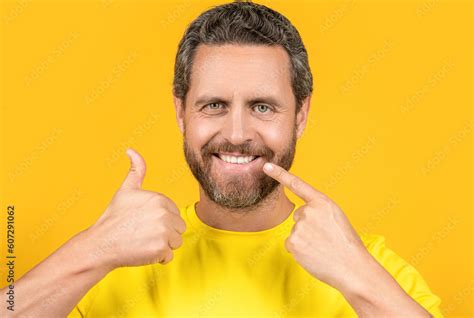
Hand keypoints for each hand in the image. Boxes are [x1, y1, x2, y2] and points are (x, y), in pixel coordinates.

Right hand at [87, 148, 185, 269]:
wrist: (101, 244)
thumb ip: (136, 170)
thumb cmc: (114, 218)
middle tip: (143, 233)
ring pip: (176, 242)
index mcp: (160, 199)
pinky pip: (169, 256)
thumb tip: (131, 150)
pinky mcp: (160, 249)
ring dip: (162, 245)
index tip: (144, 222)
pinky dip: (158, 257)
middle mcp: (164, 214)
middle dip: (164, 233)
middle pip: (178, 228)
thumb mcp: (126, 190)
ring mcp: (163, 232)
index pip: (174, 214)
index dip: (161, 220)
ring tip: (144, 241)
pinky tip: (143, 251)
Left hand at [263, 162, 370, 290]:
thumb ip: (318, 210)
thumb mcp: (336, 217)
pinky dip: (300, 251)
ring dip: (305, 240)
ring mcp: (299, 226)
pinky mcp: (292, 242)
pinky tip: (314, 254)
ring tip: (322, 247)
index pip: (297, 184)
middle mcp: (309, 211)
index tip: (266, 166)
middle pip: (299, 216)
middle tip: (325, 239)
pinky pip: (291, 244)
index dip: (279, 174)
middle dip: (308, 227)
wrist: (352, 267)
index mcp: (322, 202)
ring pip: (295, 232)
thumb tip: (300, 216)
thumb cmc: (346, 244)